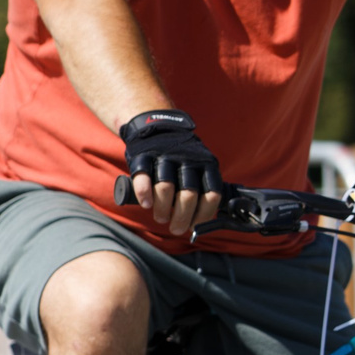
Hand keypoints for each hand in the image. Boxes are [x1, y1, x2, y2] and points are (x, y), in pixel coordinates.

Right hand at [118, 108, 222, 231]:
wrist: (156, 126)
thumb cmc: (180, 157)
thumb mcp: (199, 165)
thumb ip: (203, 187)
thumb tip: (203, 222)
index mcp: (206, 164)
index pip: (212, 194)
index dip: (203, 214)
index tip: (194, 226)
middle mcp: (187, 160)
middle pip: (188, 195)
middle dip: (181, 217)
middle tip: (176, 228)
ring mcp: (164, 157)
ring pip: (165, 188)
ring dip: (162, 209)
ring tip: (161, 218)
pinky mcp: (143, 156)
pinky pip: (143, 178)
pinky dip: (144, 194)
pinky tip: (146, 205)